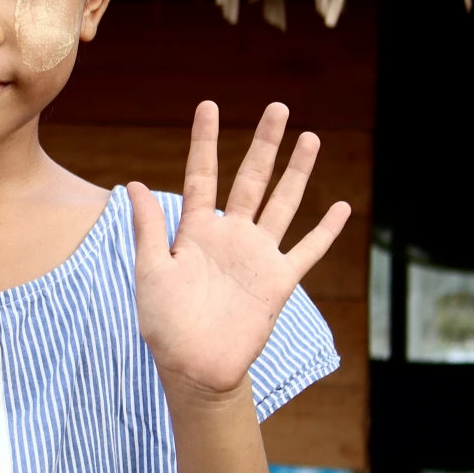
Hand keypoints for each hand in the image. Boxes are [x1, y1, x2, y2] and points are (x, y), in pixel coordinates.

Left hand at [130, 102, 349, 399]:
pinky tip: (342, 207)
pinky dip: (325, 230)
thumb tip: (131, 184)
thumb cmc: (165, 323)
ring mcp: (257, 256)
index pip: (202, 175)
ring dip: (297, 173)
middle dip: (264, 144)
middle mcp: (230, 236)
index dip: (205, 141)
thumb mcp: (151, 270)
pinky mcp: (278, 281)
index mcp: (195, 231)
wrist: (194, 366)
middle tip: (278, 108)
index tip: (209, 105)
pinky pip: (307, 251)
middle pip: (251, 179)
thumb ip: (148, 228)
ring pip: (282, 203)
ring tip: (310, 138)